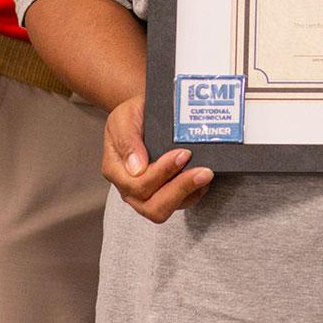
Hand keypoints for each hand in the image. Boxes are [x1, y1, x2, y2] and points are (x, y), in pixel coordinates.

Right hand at [101, 94, 213, 222]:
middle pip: (153, 207)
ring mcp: (147, 194)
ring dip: (189, 193)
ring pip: (167, 209)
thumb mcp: (123, 118)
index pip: (138, 185)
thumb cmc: (132, 115)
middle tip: (202, 171)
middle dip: (180, 189)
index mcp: (116, 170)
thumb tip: (137, 168)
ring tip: (206, 174)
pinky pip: (180, 204)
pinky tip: (204, 179)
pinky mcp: (165, 193)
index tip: (182, 154)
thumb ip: (127, 140)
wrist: (143, 112)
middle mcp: (129, 188)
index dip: (162, 173)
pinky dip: (194, 194)